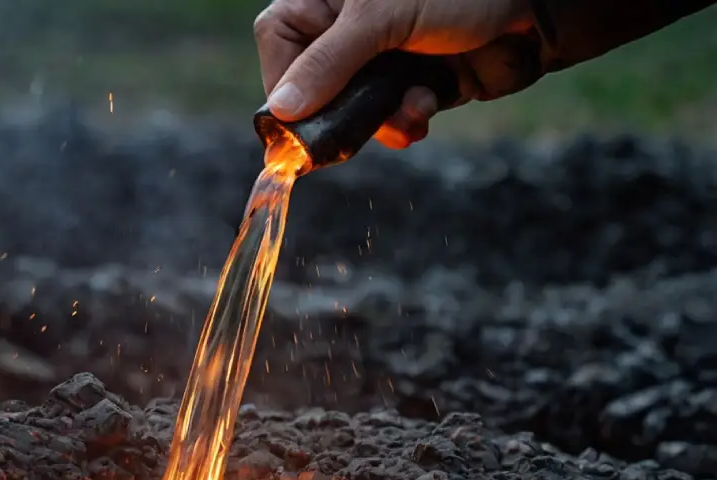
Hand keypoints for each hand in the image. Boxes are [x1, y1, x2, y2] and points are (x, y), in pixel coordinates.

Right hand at [254, 0, 539, 148]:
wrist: (534, 6)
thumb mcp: (381, 19)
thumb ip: (327, 65)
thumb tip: (279, 111)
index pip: (279, 41)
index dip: (284, 84)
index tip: (295, 122)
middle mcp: (349, 25)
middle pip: (314, 84)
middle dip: (341, 112)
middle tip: (354, 133)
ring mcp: (381, 53)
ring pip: (354, 106)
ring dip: (381, 120)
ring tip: (411, 110)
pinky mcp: (412, 77)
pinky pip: (391, 113)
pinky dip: (407, 118)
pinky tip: (428, 105)